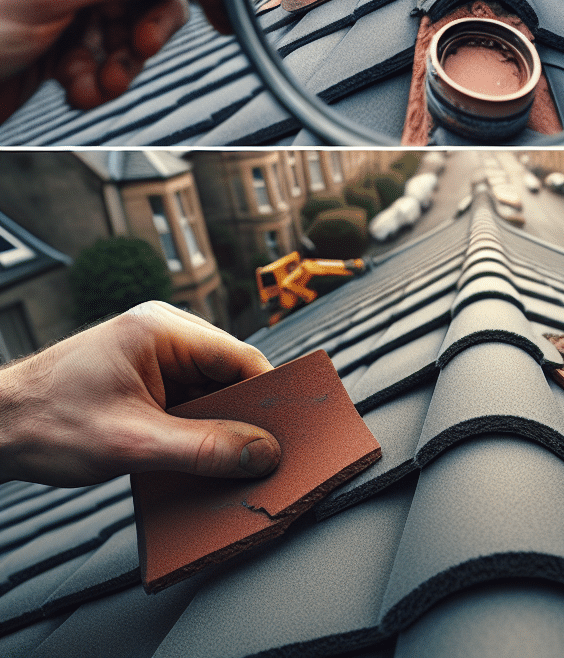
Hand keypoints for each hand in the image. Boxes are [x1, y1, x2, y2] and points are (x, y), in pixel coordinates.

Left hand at [0, 302, 280, 485]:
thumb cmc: (47, 424)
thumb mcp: (134, 443)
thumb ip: (204, 448)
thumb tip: (262, 454)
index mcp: (163, 330)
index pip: (240, 356)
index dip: (268, 394)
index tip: (289, 431)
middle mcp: (163, 333)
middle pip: (229, 373)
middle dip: (244, 414)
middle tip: (263, 453)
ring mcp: (152, 353)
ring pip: (210, 389)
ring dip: (218, 424)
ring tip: (231, 459)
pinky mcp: (143, 376)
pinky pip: (187, 399)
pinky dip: (196, 426)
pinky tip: (200, 454)